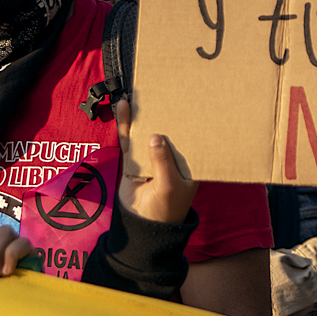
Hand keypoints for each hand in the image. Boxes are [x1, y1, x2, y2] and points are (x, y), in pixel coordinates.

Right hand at [115, 99, 195, 223]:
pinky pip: (130, 139)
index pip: (191, 137)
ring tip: (142, 92)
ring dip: (145, 114)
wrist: (141, 226)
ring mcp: (152, 157)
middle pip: (169, 130)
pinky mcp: (134, 160)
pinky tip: (124, 107)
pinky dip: (127, 124)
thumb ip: (162, 162)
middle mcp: (172, 157)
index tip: (190, 100)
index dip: (191, 120)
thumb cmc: (165, 209)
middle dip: (167, 112)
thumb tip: (155, 136)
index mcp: (188, 163)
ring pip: (148, 131)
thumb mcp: (169, 185)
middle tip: (165, 88)